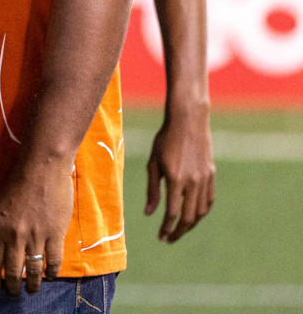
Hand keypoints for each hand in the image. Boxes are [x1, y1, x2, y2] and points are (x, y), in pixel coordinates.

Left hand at [0, 157, 73, 295]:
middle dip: (12, 286)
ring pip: (33, 270)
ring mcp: (36, 236)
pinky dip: (51, 273)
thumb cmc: (18, 182)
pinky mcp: (55, 234)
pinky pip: (53, 261)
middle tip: (13, 294)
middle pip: (12, 270)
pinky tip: (50, 277)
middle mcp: (15, 235)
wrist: (42, 167)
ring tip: (31, 291)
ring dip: (32, 285)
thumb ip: (0, 227)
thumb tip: (0, 248)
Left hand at [145, 108, 215, 241]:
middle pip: (188, 217)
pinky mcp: (212, 175)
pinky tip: (193, 215)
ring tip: (180, 229)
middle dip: (179, 231)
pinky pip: (209, 200)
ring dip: (191, 224)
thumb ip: (152, 190)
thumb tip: (149, 213)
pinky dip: (201, 212)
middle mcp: (193, 182)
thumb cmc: (165, 140)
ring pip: (201, 211)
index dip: (166, 227)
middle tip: (169, 239)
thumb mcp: (153, 163)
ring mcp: (205, 179)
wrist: (188, 122)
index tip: (161, 236)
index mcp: (176, 179)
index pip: (172, 213)